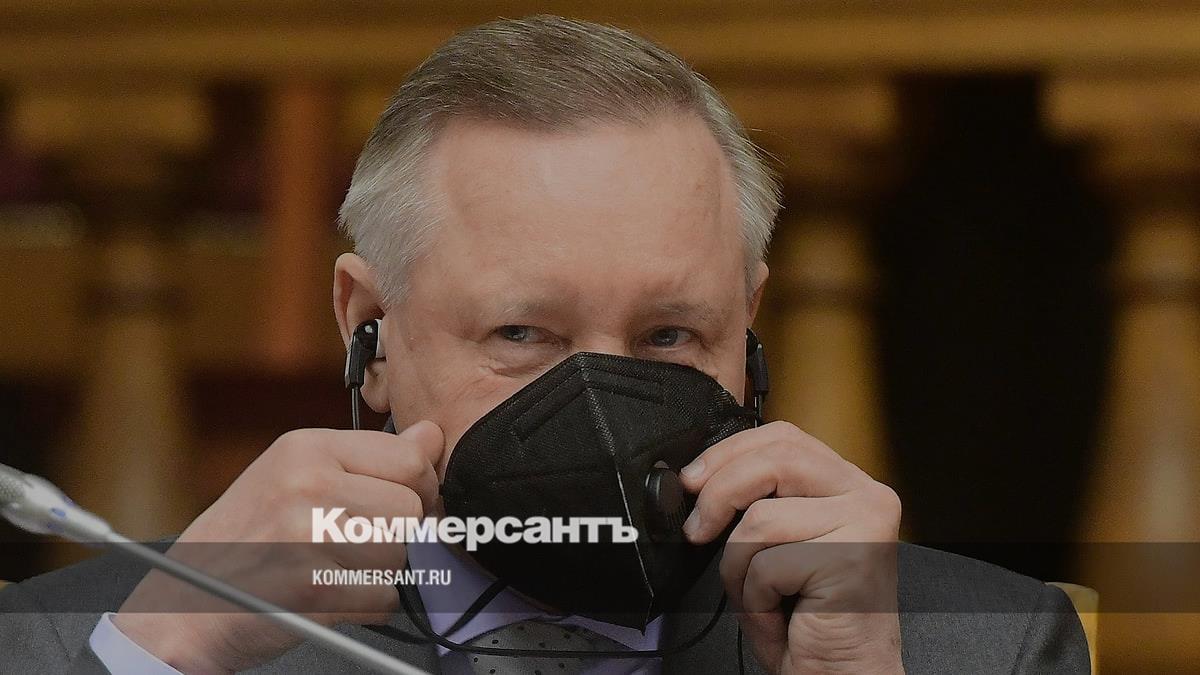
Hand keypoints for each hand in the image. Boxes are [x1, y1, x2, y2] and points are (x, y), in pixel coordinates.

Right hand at [112, 421, 443, 673]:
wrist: (185, 604)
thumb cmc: (245, 539)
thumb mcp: (297, 476)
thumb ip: (368, 458)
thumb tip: (432, 436)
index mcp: (306, 448)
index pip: (409, 459)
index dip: (422, 487)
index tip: (408, 503)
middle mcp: (307, 484)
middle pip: (411, 509)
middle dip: (403, 534)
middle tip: (366, 545)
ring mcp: (307, 535)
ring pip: (402, 554)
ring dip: (384, 572)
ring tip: (339, 568)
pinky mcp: (310, 587)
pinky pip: (382, 597)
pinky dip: (368, 605)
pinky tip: (331, 594)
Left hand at [681, 421, 902, 673]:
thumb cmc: (806, 619)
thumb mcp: (774, 544)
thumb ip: (757, 502)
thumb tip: (698, 479)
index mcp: (846, 484)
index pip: (783, 437)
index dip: (729, 452)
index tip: (693, 479)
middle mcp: (866, 495)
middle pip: (773, 460)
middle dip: (718, 494)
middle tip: (696, 529)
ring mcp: (865, 523)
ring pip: (762, 518)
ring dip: (739, 567)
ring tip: (760, 596)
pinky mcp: (853, 559)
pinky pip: (768, 564)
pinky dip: (757, 598)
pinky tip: (780, 615)